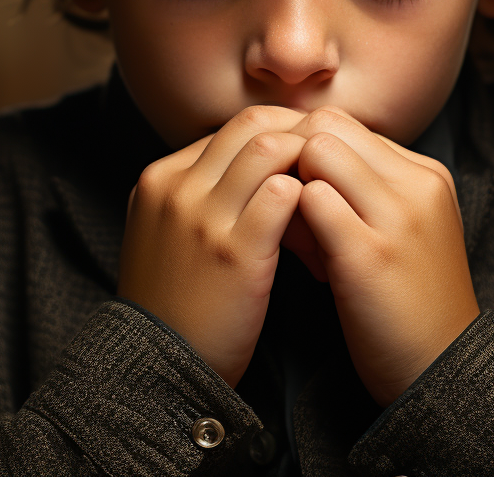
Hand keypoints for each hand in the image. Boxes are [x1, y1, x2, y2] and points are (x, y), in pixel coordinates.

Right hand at [118, 106, 306, 387]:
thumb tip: (257, 168)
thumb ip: (200, 196)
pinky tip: (328, 220)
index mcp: (159, 179)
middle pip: (251, 124)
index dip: (277, 133)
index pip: (230, 127)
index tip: (308, 153)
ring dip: (310, 161)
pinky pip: (283, 194)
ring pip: (270, 147)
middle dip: (299, 132)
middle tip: (334, 158)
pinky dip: (313, 197)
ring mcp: (202, 217)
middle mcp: (176, 187)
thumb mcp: (167, 235)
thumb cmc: (176, 304)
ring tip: (334, 186)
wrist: (160, 369)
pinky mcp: (233, 250)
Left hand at [290, 106, 479, 406]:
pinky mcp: (370, 253)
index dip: (309, 152)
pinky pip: (311, 200)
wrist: (441, 371)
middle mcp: (417, 184)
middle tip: (290, 210)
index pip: (346, 122)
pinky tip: (301, 260)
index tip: (303, 197)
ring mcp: (397, 216)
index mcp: (426, 174)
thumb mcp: (399, 230)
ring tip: (296, 234)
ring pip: (318, 151)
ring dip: (290, 186)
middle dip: (294, 158)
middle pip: (328, 125)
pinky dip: (291, 221)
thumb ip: (362, 189)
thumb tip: (296, 157)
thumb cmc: (406, 302)